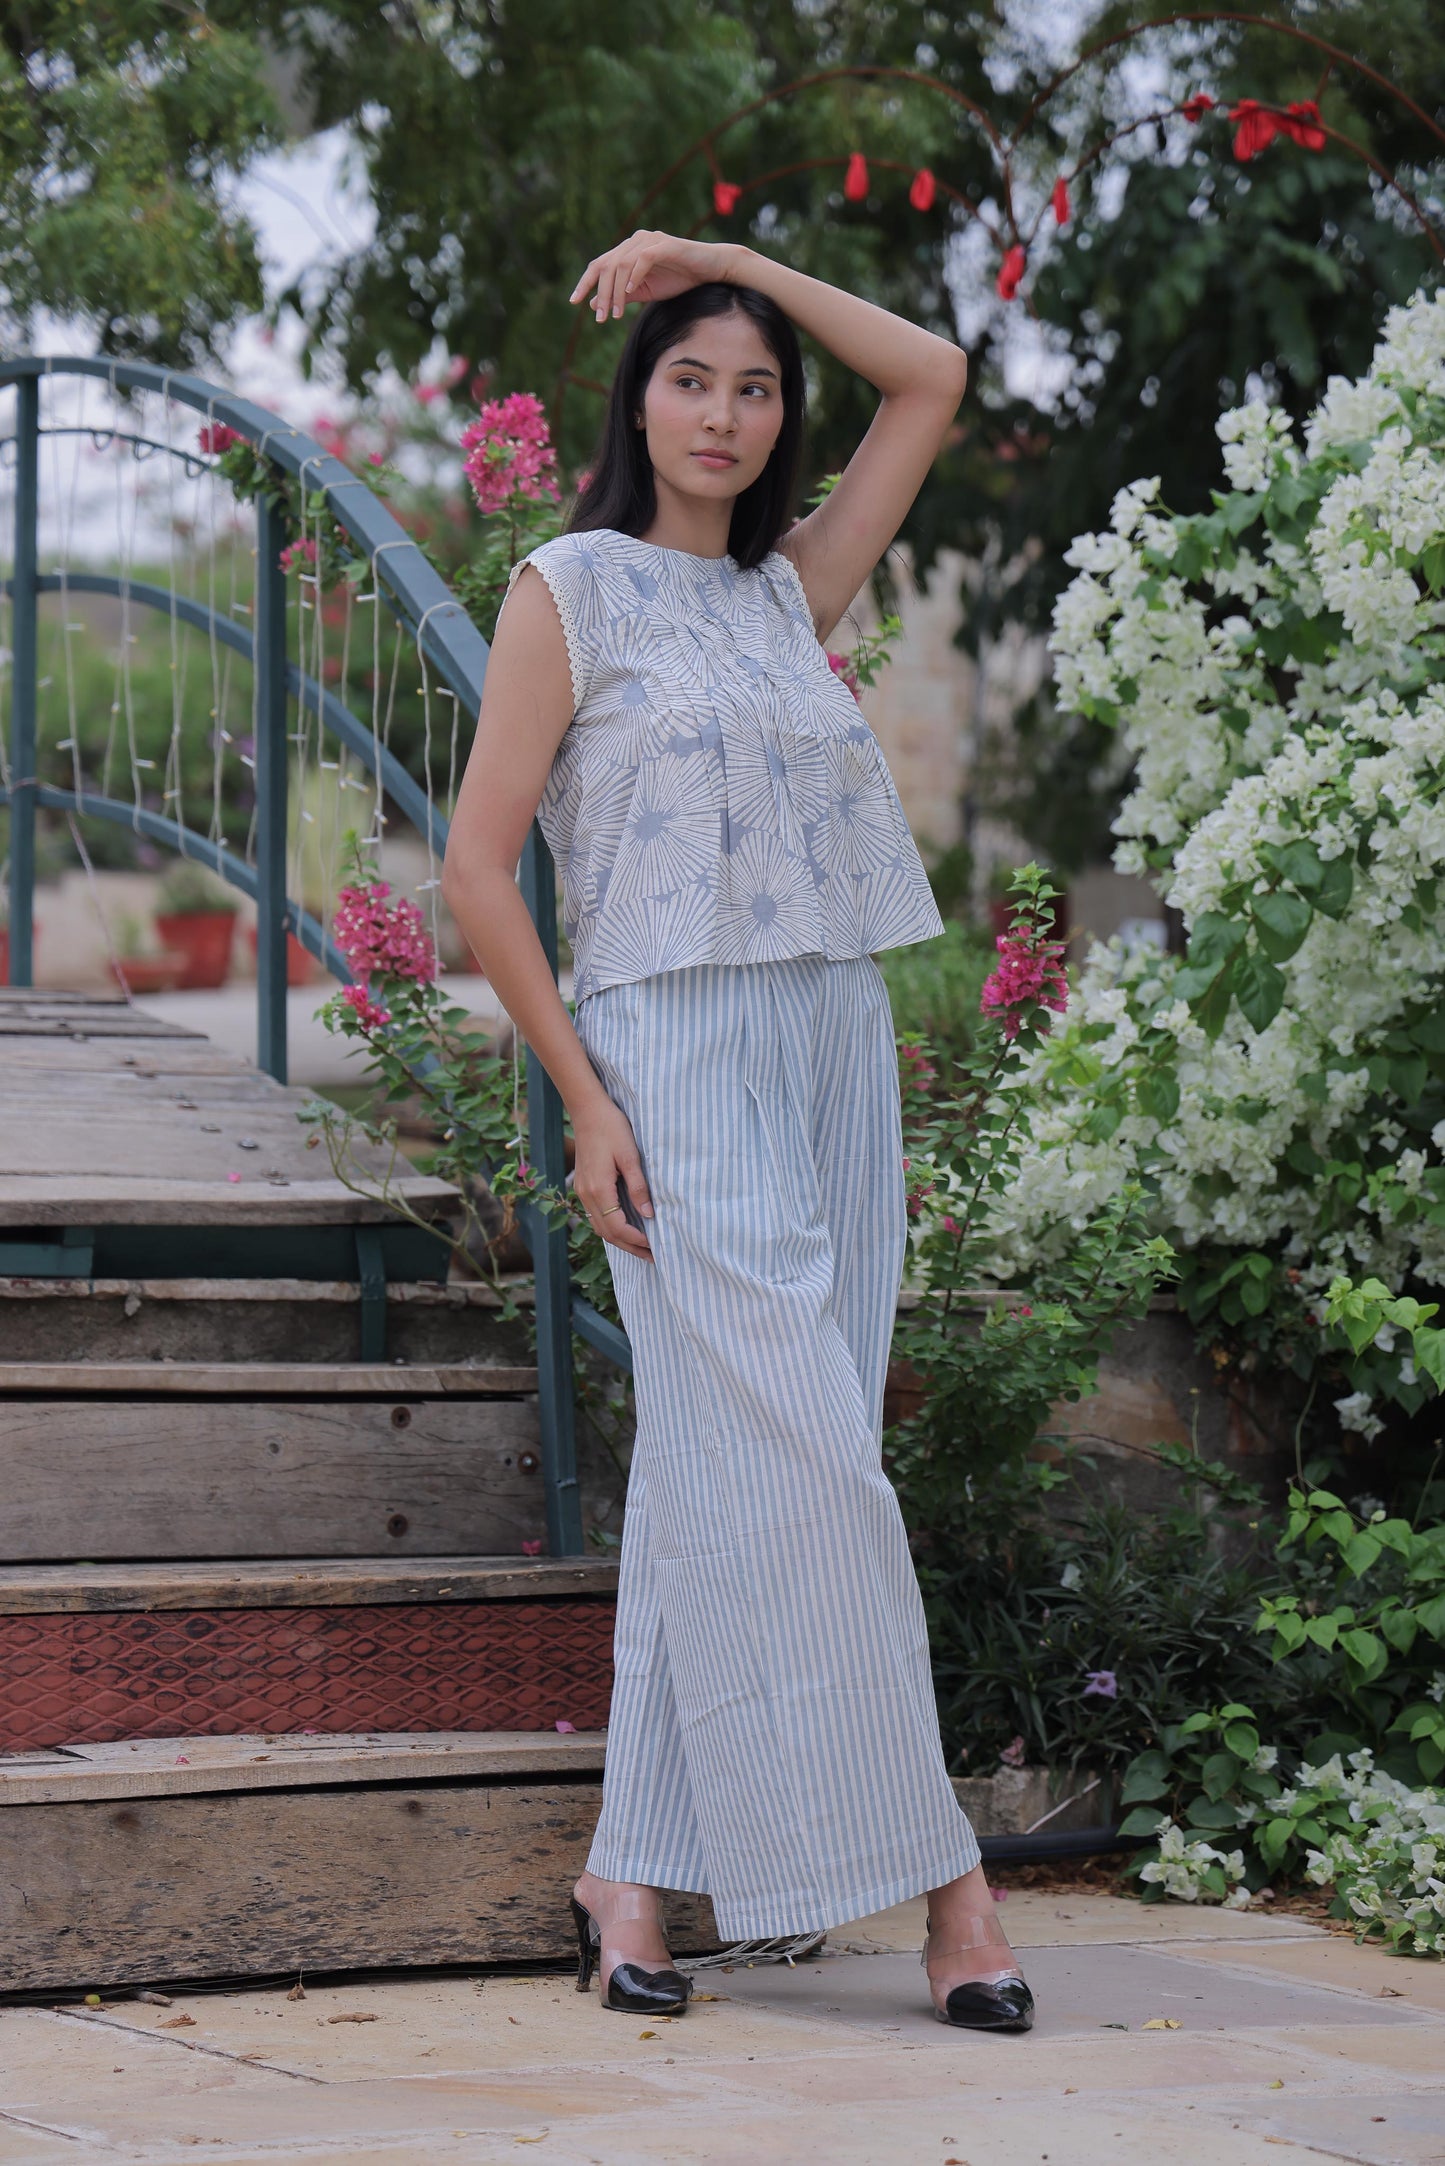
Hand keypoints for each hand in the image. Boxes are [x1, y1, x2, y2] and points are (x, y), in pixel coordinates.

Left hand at [569, 231, 740, 321]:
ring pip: (622, 263)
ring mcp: (650, 240)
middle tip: (601, 319)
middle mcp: (636, 241)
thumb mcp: (646, 291)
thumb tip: (595, 304)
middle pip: (607, 264)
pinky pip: (644, 258)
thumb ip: (622, 295)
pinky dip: (635, 275)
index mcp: (628, 251)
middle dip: (601, 293)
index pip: (600, 264)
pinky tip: (631, 292)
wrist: (710, 269)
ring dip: (616, 291)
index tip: (573, 301)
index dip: (585, 282)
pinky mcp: (665, 245)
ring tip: (617, 314)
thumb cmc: (680, 278)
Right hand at [571, 1095, 654, 1260]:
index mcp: (599, 1189)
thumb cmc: (611, 1128)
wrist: (587, 1111)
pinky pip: (595, 1215)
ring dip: (619, 1239)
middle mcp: (586, 1195)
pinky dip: (610, 1227)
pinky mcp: (583, 1186)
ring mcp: (582, 1191)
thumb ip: (639, 1187)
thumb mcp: (630, 1156)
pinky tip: (625, 1227)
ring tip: (641, 1247)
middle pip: (607, 1233)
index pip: (617, 1227)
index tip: (655, 1246)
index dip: (636, 1240)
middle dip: (630, 1247)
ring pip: (599, 1227)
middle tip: (652, 1256)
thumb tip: (649, 1214)